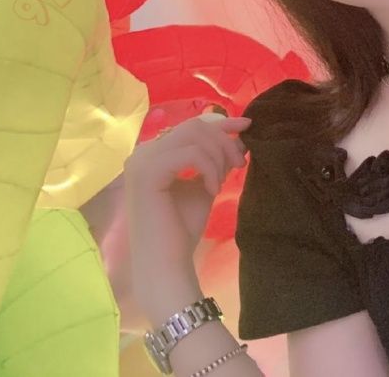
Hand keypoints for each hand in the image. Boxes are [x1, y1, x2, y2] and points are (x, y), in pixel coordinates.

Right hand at [123, 113, 251, 291]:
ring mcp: (142, 160)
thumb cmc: (181, 230)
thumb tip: (239, 138)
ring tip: (223, 182)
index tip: (247, 125)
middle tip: (241, 164)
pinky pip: (190, 154)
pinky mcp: (148, 171)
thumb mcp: (205, 185)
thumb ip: (216, 161)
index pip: (190, 126)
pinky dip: (209, 168)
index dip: (221, 123)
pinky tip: (213, 189)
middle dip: (224, 141)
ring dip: (218, 156)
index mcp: (153, 153)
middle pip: (194, 127)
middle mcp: (143, 152)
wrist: (166, 266)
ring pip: (194, 136)